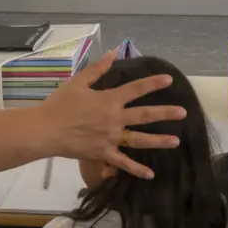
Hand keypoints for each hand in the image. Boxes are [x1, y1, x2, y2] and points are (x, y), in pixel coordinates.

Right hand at [36, 52, 184, 179]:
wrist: (45, 130)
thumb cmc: (59, 104)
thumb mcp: (78, 82)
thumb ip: (98, 69)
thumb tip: (113, 54)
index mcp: (109, 100)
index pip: (136, 89)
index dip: (153, 83)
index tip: (169, 80)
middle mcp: (114, 118)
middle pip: (145, 115)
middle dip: (165, 113)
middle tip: (183, 112)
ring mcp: (110, 137)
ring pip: (139, 140)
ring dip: (159, 141)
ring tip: (176, 141)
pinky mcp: (103, 153)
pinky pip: (123, 163)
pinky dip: (136, 169)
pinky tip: (150, 174)